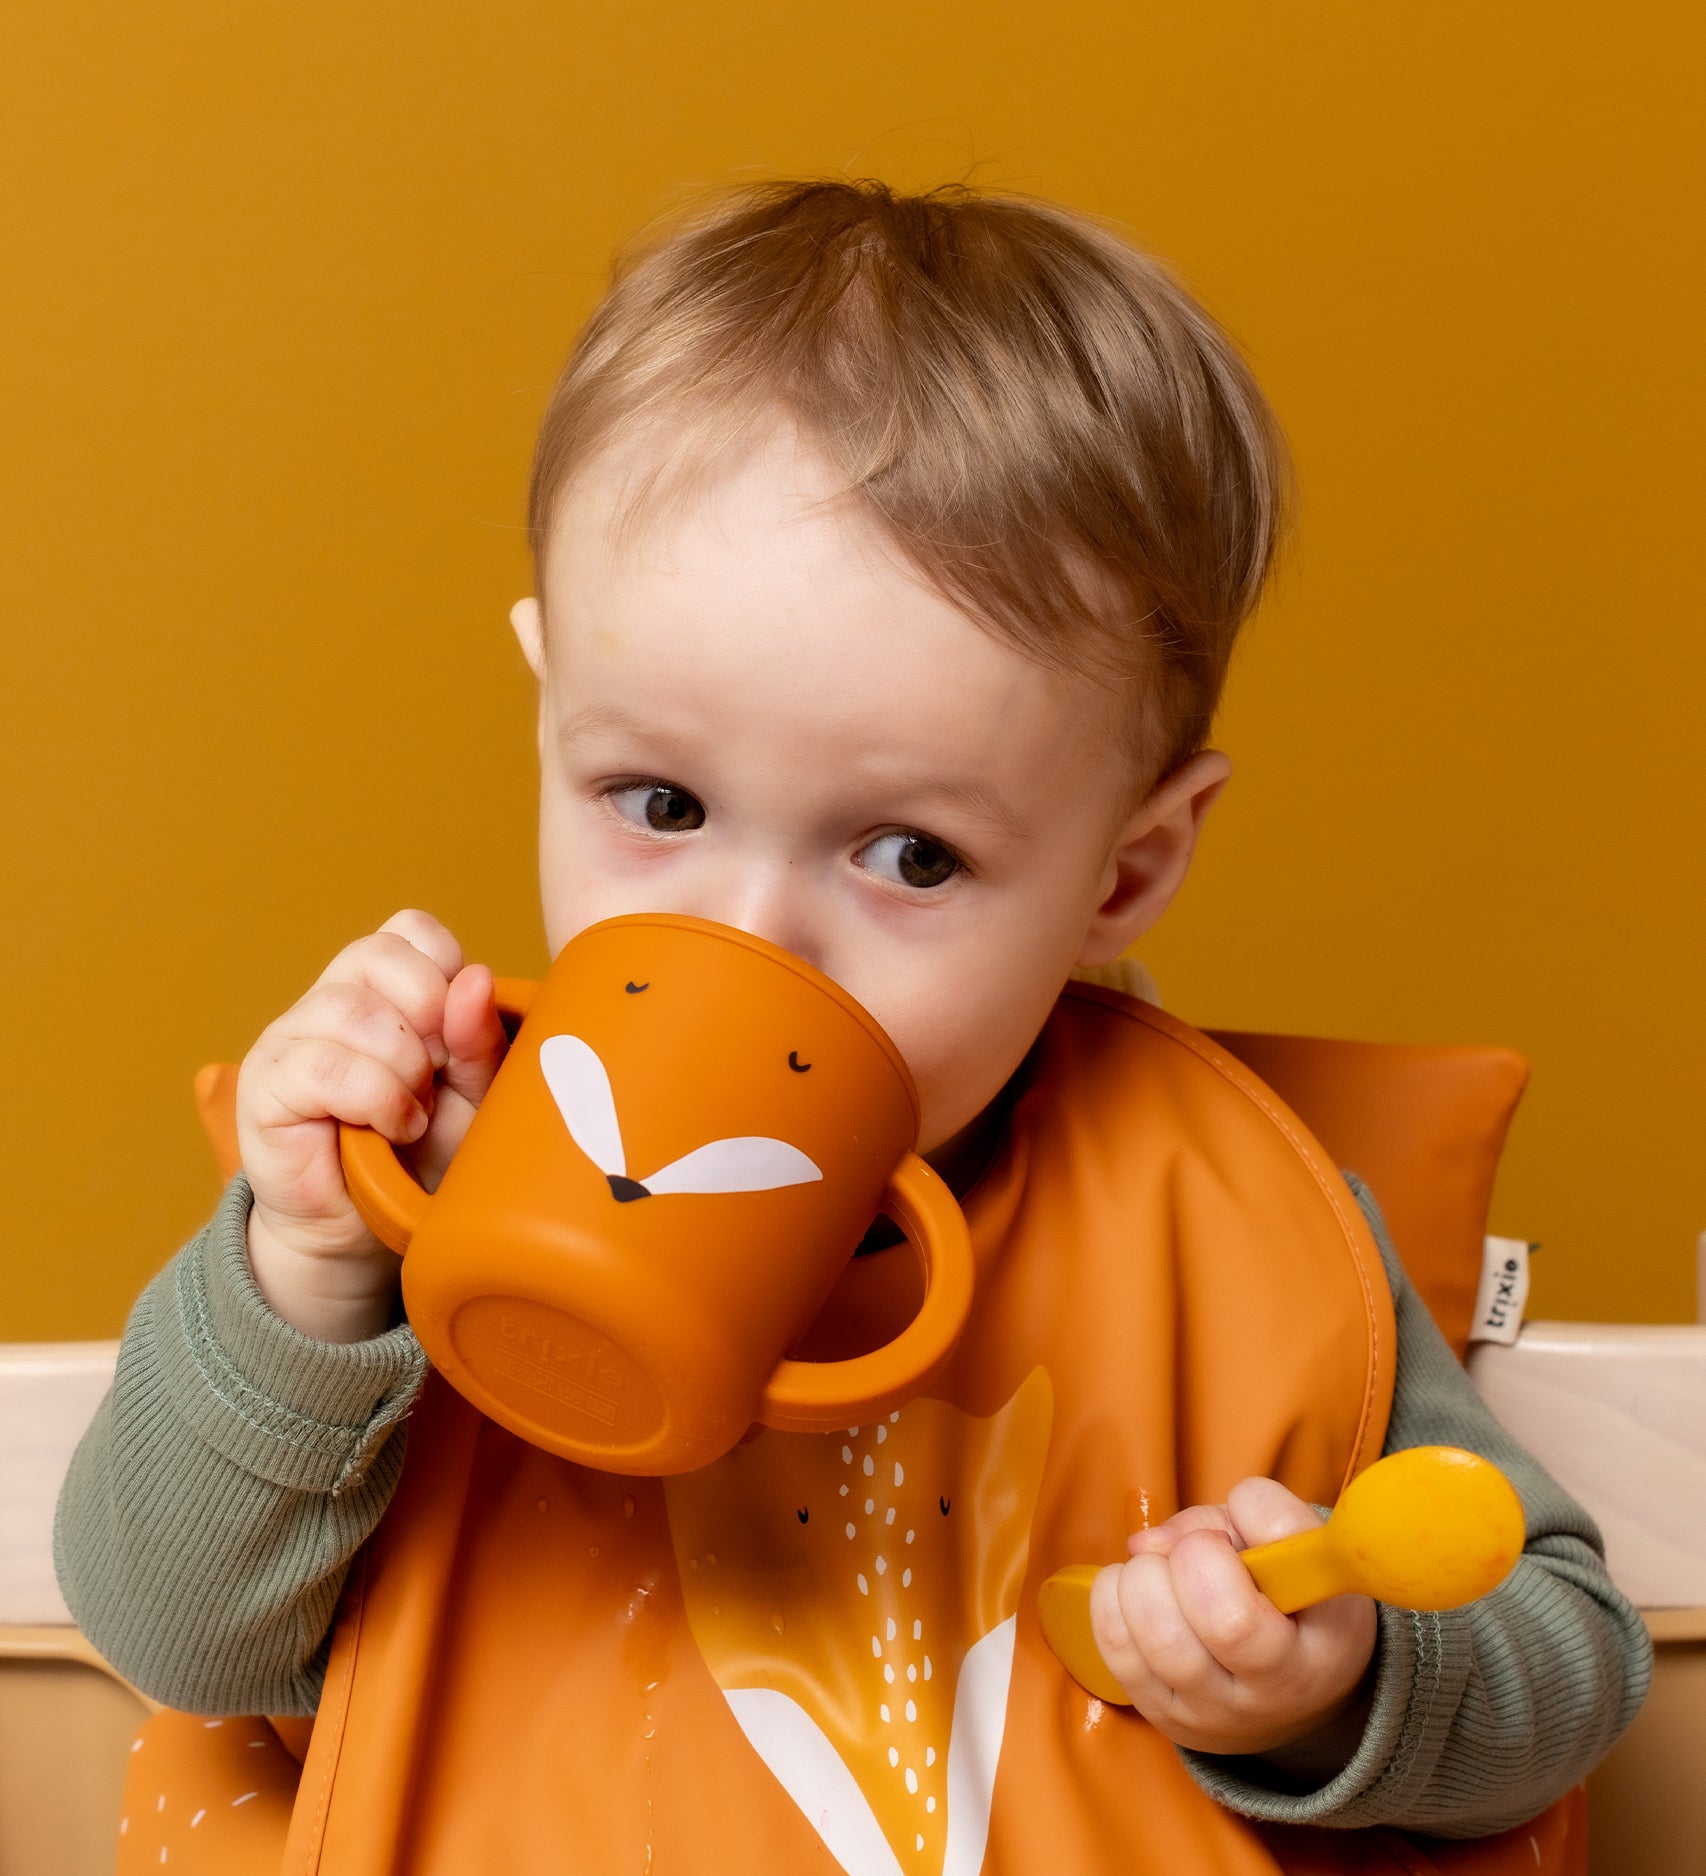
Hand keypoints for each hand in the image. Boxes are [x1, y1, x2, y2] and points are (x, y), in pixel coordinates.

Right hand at [236, 909, 509, 1342]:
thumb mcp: (472, 1095)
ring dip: (402, 1067)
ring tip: (414, 1112)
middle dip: (427, 1017)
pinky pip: (322, 1066)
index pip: (410, 930)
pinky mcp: (264, 1085)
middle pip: (378, 955)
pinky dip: (374, 1097)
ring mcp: (290, 1038)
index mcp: (380, 987)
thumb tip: (476, 978)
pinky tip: (392, 1126)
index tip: (460, 1034)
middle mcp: (329, 1000)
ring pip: (351, 1010)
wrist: (368, 1230)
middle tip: (436, 1076)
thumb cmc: (422, 1154)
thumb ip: (479, 1040)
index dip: (447, 972)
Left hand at [1088, 1477, 1376, 1759]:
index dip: (1225, 1546)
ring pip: (1155, 1637)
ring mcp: (1213, 1713)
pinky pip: (1115, 1651)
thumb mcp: (1302, 1548)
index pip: (1262, 1601)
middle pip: (1209, 1622)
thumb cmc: (1297, 1598)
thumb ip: (1246, 1516)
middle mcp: (1272, 1693)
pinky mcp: (1166, 1715)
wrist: (1296, 1690)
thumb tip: (1149, 1544)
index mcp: (1324, 1648)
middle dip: (1183, 1558)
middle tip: (1195, 1551)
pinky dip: (1112, 1600)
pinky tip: (1138, 1590)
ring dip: (1141, 1578)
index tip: (1234, 1538)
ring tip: (1163, 1570)